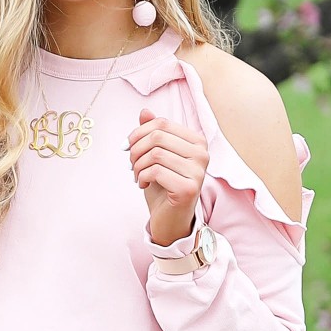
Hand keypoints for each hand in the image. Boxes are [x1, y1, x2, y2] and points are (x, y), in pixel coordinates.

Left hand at [130, 108, 210, 249]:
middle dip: (136, 149)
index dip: (138, 132)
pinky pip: (156, 171)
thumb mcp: (156, 156)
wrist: (170, 219)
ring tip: (137, 175)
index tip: (128, 146)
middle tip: (131, 164)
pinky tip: (142, 184)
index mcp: (197, 141)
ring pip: (155, 154)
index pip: (162, 123)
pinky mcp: (189, 188)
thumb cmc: (163, 186)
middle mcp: (202, 154)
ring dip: (138, 165)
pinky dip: (142, 177)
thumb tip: (145, 111)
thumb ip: (153, 133)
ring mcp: (198, 172)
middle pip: (157, 136)